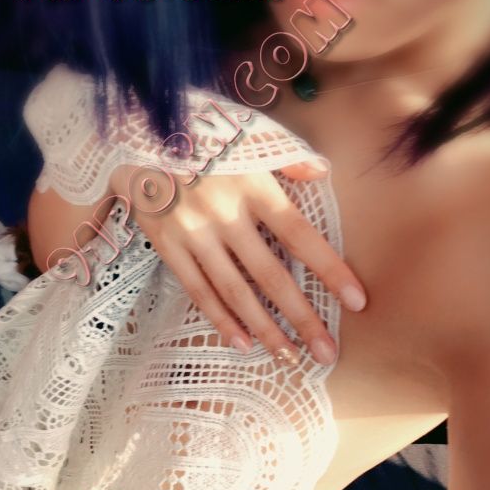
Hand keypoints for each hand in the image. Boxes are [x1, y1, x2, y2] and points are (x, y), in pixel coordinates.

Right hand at [108, 160, 366, 365]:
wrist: (132, 133)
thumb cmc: (201, 136)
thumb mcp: (246, 136)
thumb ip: (286, 157)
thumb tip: (321, 172)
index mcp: (253, 185)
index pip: (300, 236)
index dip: (330, 270)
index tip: (357, 300)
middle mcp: (225, 213)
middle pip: (271, 276)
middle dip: (302, 318)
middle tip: (326, 352)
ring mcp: (194, 233)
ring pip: (235, 292)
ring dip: (265, 330)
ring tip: (289, 357)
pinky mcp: (167, 245)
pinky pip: (198, 291)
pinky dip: (221, 320)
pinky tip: (242, 344)